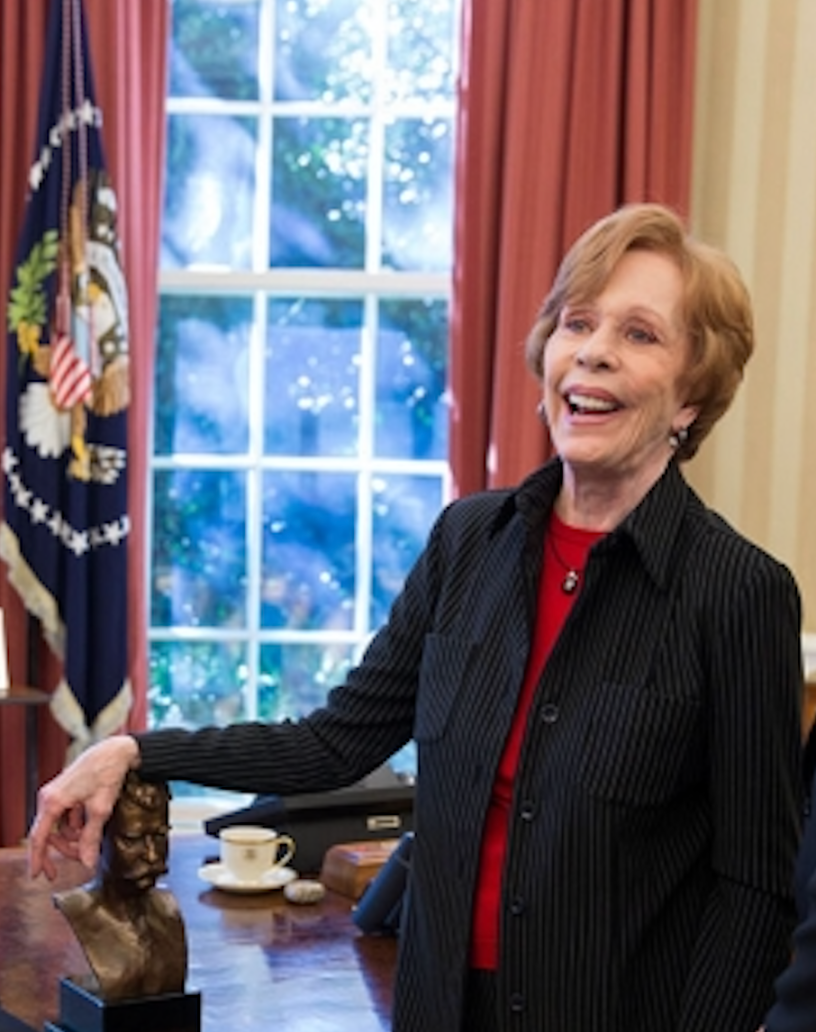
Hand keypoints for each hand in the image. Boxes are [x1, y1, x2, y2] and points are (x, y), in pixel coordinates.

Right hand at [27, 735, 139, 878]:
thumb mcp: (101, 810)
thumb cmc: (107, 773)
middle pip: (49, 834)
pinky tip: (89, 822)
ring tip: (90, 839)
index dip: (37, 859)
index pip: (39, 837)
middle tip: (79, 860)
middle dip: (64, 849)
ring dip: (72, 837)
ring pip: (58, 826)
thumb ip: (91, 838)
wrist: (116, 751)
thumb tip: (87, 862)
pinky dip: (76, 824)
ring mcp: (56, 794)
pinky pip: (64, 816)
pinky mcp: (65, 792)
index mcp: (53, 801)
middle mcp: (49, 797)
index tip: (37, 876)